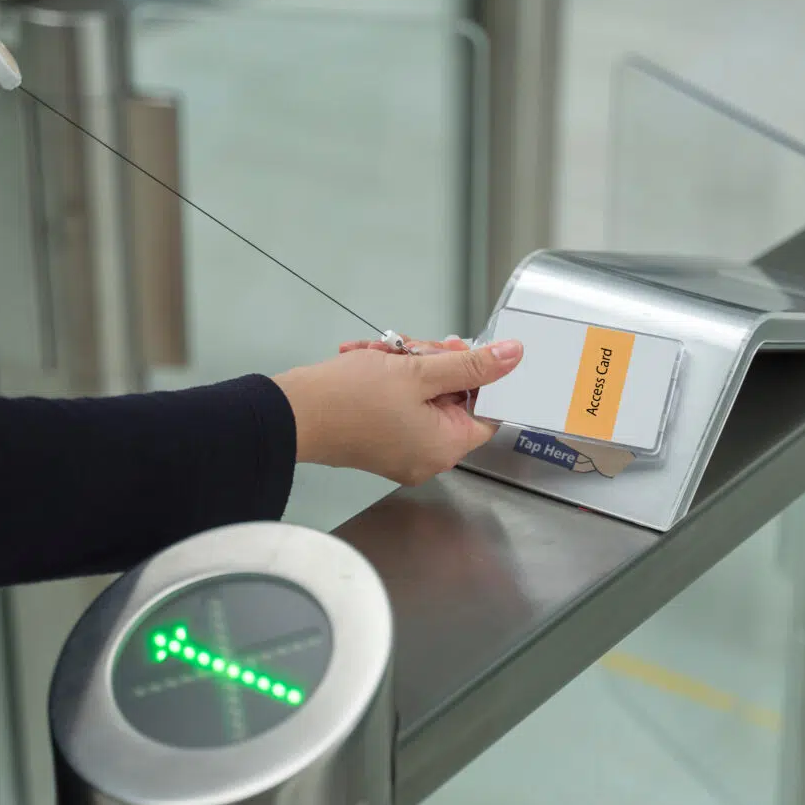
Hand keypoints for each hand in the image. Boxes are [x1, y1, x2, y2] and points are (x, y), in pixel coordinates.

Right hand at [271, 338, 522, 485]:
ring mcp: (402, 451)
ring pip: (422, 395)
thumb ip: (470, 364)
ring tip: (376, 352)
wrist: (289, 413)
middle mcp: (428, 457)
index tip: (454, 350)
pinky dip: (388, 379)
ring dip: (405, 366)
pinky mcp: (379, 441)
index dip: (476, 375)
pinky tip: (366, 361)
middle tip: (406, 346)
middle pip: (451, 399)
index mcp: (445, 447)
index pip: (485, 409)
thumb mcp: (418, 371)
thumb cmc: (352, 397)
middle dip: (431, 364)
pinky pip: (399, 405)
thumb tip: (514, 356)